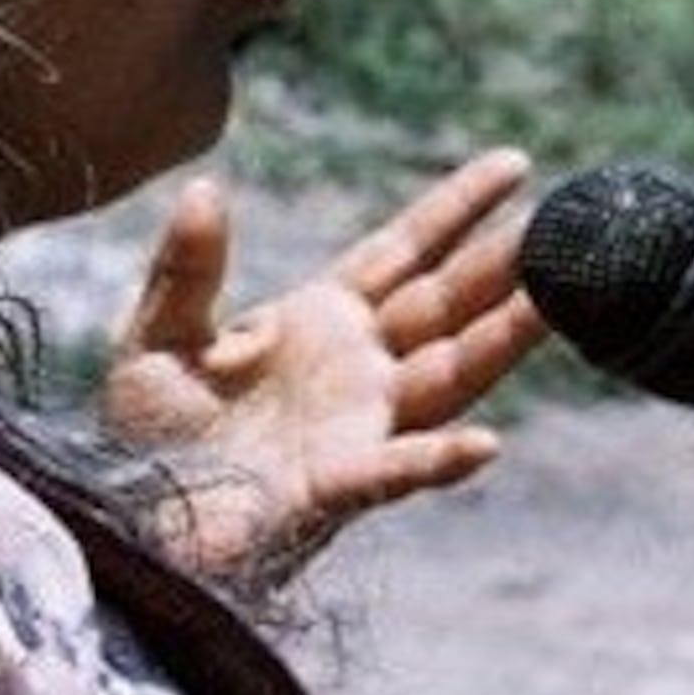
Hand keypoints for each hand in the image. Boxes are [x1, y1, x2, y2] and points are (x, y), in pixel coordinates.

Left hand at [103, 147, 547, 580]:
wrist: (130, 530)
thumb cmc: (147, 444)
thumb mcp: (158, 341)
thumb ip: (187, 268)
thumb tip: (207, 187)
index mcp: (321, 321)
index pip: (405, 250)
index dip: (459, 207)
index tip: (515, 164)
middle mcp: (357, 368)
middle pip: (445, 303)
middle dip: (501, 264)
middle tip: (564, 224)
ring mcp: (356, 426)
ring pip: (447, 374)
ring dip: (502, 341)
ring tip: (558, 301)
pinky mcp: (332, 486)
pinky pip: (396, 469)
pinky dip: (440, 460)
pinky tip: (486, 447)